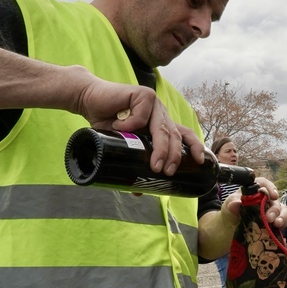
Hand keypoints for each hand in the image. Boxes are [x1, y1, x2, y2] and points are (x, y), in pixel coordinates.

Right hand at [75, 73, 205, 175]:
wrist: (87, 100)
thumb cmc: (106, 123)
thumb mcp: (124, 146)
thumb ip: (133, 162)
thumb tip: (138, 192)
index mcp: (161, 123)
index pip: (184, 134)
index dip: (194, 146)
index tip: (199, 162)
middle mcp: (160, 113)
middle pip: (174, 136)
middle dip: (174, 156)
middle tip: (167, 172)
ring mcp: (153, 103)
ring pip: (162, 128)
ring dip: (160, 148)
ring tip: (155, 165)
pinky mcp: (142, 94)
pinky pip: (141, 116)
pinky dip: (130, 124)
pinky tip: (117, 127)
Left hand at [222, 177, 286, 227]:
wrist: (230, 229)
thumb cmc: (231, 213)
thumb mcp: (228, 207)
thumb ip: (232, 204)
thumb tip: (236, 203)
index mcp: (254, 192)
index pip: (264, 184)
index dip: (271, 188)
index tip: (273, 196)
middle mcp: (265, 200)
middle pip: (275, 200)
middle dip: (275, 209)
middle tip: (269, 219)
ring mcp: (271, 211)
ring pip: (283, 210)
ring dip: (283, 216)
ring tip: (278, 224)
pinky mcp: (275, 222)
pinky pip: (286, 220)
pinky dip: (286, 223)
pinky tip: (282, 228)